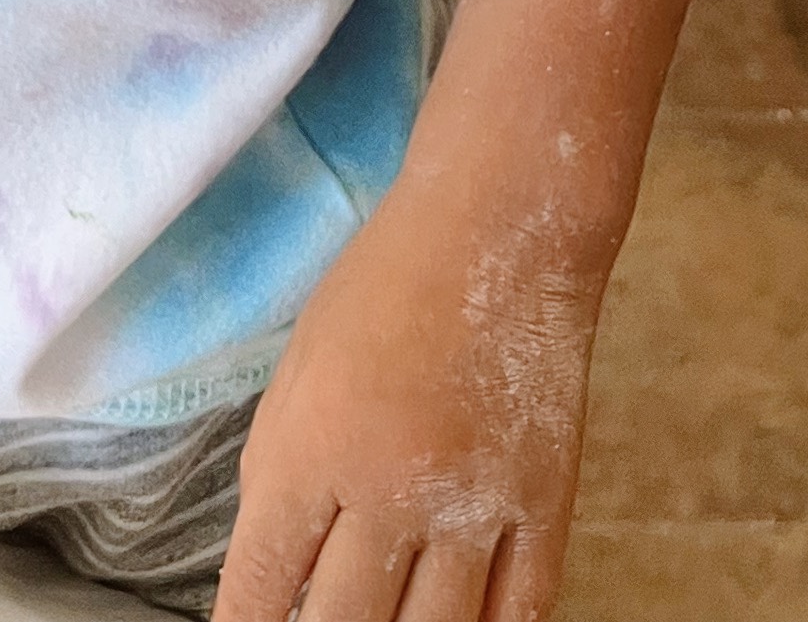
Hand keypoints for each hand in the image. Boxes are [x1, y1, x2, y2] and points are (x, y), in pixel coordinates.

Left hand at [215, 174, 598, 621]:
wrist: (499, 226)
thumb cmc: (384, 286)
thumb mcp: (299, 369)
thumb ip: (282, 476)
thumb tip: (273, 577)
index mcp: (312, 446)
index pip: (262, 587)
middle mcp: (389, 488)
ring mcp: (475, 504)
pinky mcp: (544, 506)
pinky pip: (516, 616)